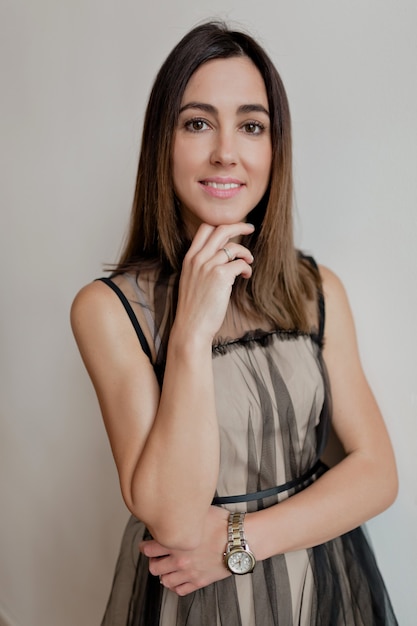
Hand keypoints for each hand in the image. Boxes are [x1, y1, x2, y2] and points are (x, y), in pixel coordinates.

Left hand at [139, 506, 229, 595]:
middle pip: (154, 567)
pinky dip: (176, 586)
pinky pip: (180, 590)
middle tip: (155, 557)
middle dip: (153, 561)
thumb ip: (182, 514)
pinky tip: (178, 579)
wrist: (240, 539)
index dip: (144, 546)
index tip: (146, 545)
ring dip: (163, 574)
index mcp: (176, 541)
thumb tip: (173, 509)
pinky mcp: (200, 581)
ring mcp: (189, 572)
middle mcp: (179, 559)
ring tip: (166, 568)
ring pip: (165, 581)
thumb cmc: (222, 524)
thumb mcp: (198, 512)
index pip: (149, 549)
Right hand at [174, 222, 254, 341]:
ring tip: (248, 262)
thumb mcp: (192, 280)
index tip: (233, 227)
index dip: (221, 224)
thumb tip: (222, 254)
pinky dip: (246, 268)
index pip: (204, 228)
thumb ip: (202, 264)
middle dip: (239, 226)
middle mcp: (198, 258)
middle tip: (250, 228)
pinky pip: (240, 263)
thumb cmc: (194, 307)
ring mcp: (208, 266)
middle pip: (221, 230)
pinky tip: (246, 275)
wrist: (191, 327)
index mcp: (189, 258)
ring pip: (234, 247)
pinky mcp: (221, 276)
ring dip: (246, 253)